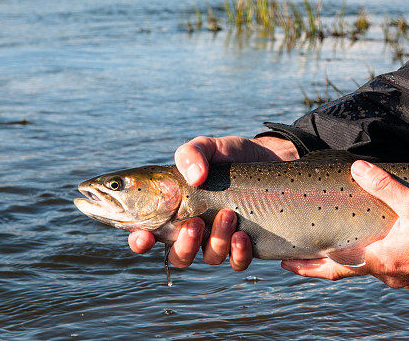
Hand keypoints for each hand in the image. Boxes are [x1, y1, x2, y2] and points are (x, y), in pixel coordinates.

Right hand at [128, 135, 298, 270]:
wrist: (269, 157)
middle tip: (194, 223)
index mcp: (174, 210)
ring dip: (216, 241)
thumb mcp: (207, 146)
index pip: (147, 233)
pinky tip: (242, 235)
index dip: (139, 241)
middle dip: (184, 245)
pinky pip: (237, 263)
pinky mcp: (246, 245)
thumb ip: (191, 154)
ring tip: (228, 215)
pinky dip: (238, 253)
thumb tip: (195, 177)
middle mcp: (194, 230)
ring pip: (210, 258)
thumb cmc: (229, 155)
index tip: (143, 237)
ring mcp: (220, 239)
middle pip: (178, 256)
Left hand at [281, 160, 408, 287]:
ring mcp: (405, 278)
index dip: (311, 264)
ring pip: (366, 271)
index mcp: (385, 260)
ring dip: (344, 263)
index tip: (288, 262)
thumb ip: (384, 185)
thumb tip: (357, 168)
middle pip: (346, 273)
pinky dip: (367, 261)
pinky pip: (384, 269)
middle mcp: (391, 275)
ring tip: (326, 252)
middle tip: (294, 265)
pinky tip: (368, 249)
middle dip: (318, 269)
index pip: (337, 265)